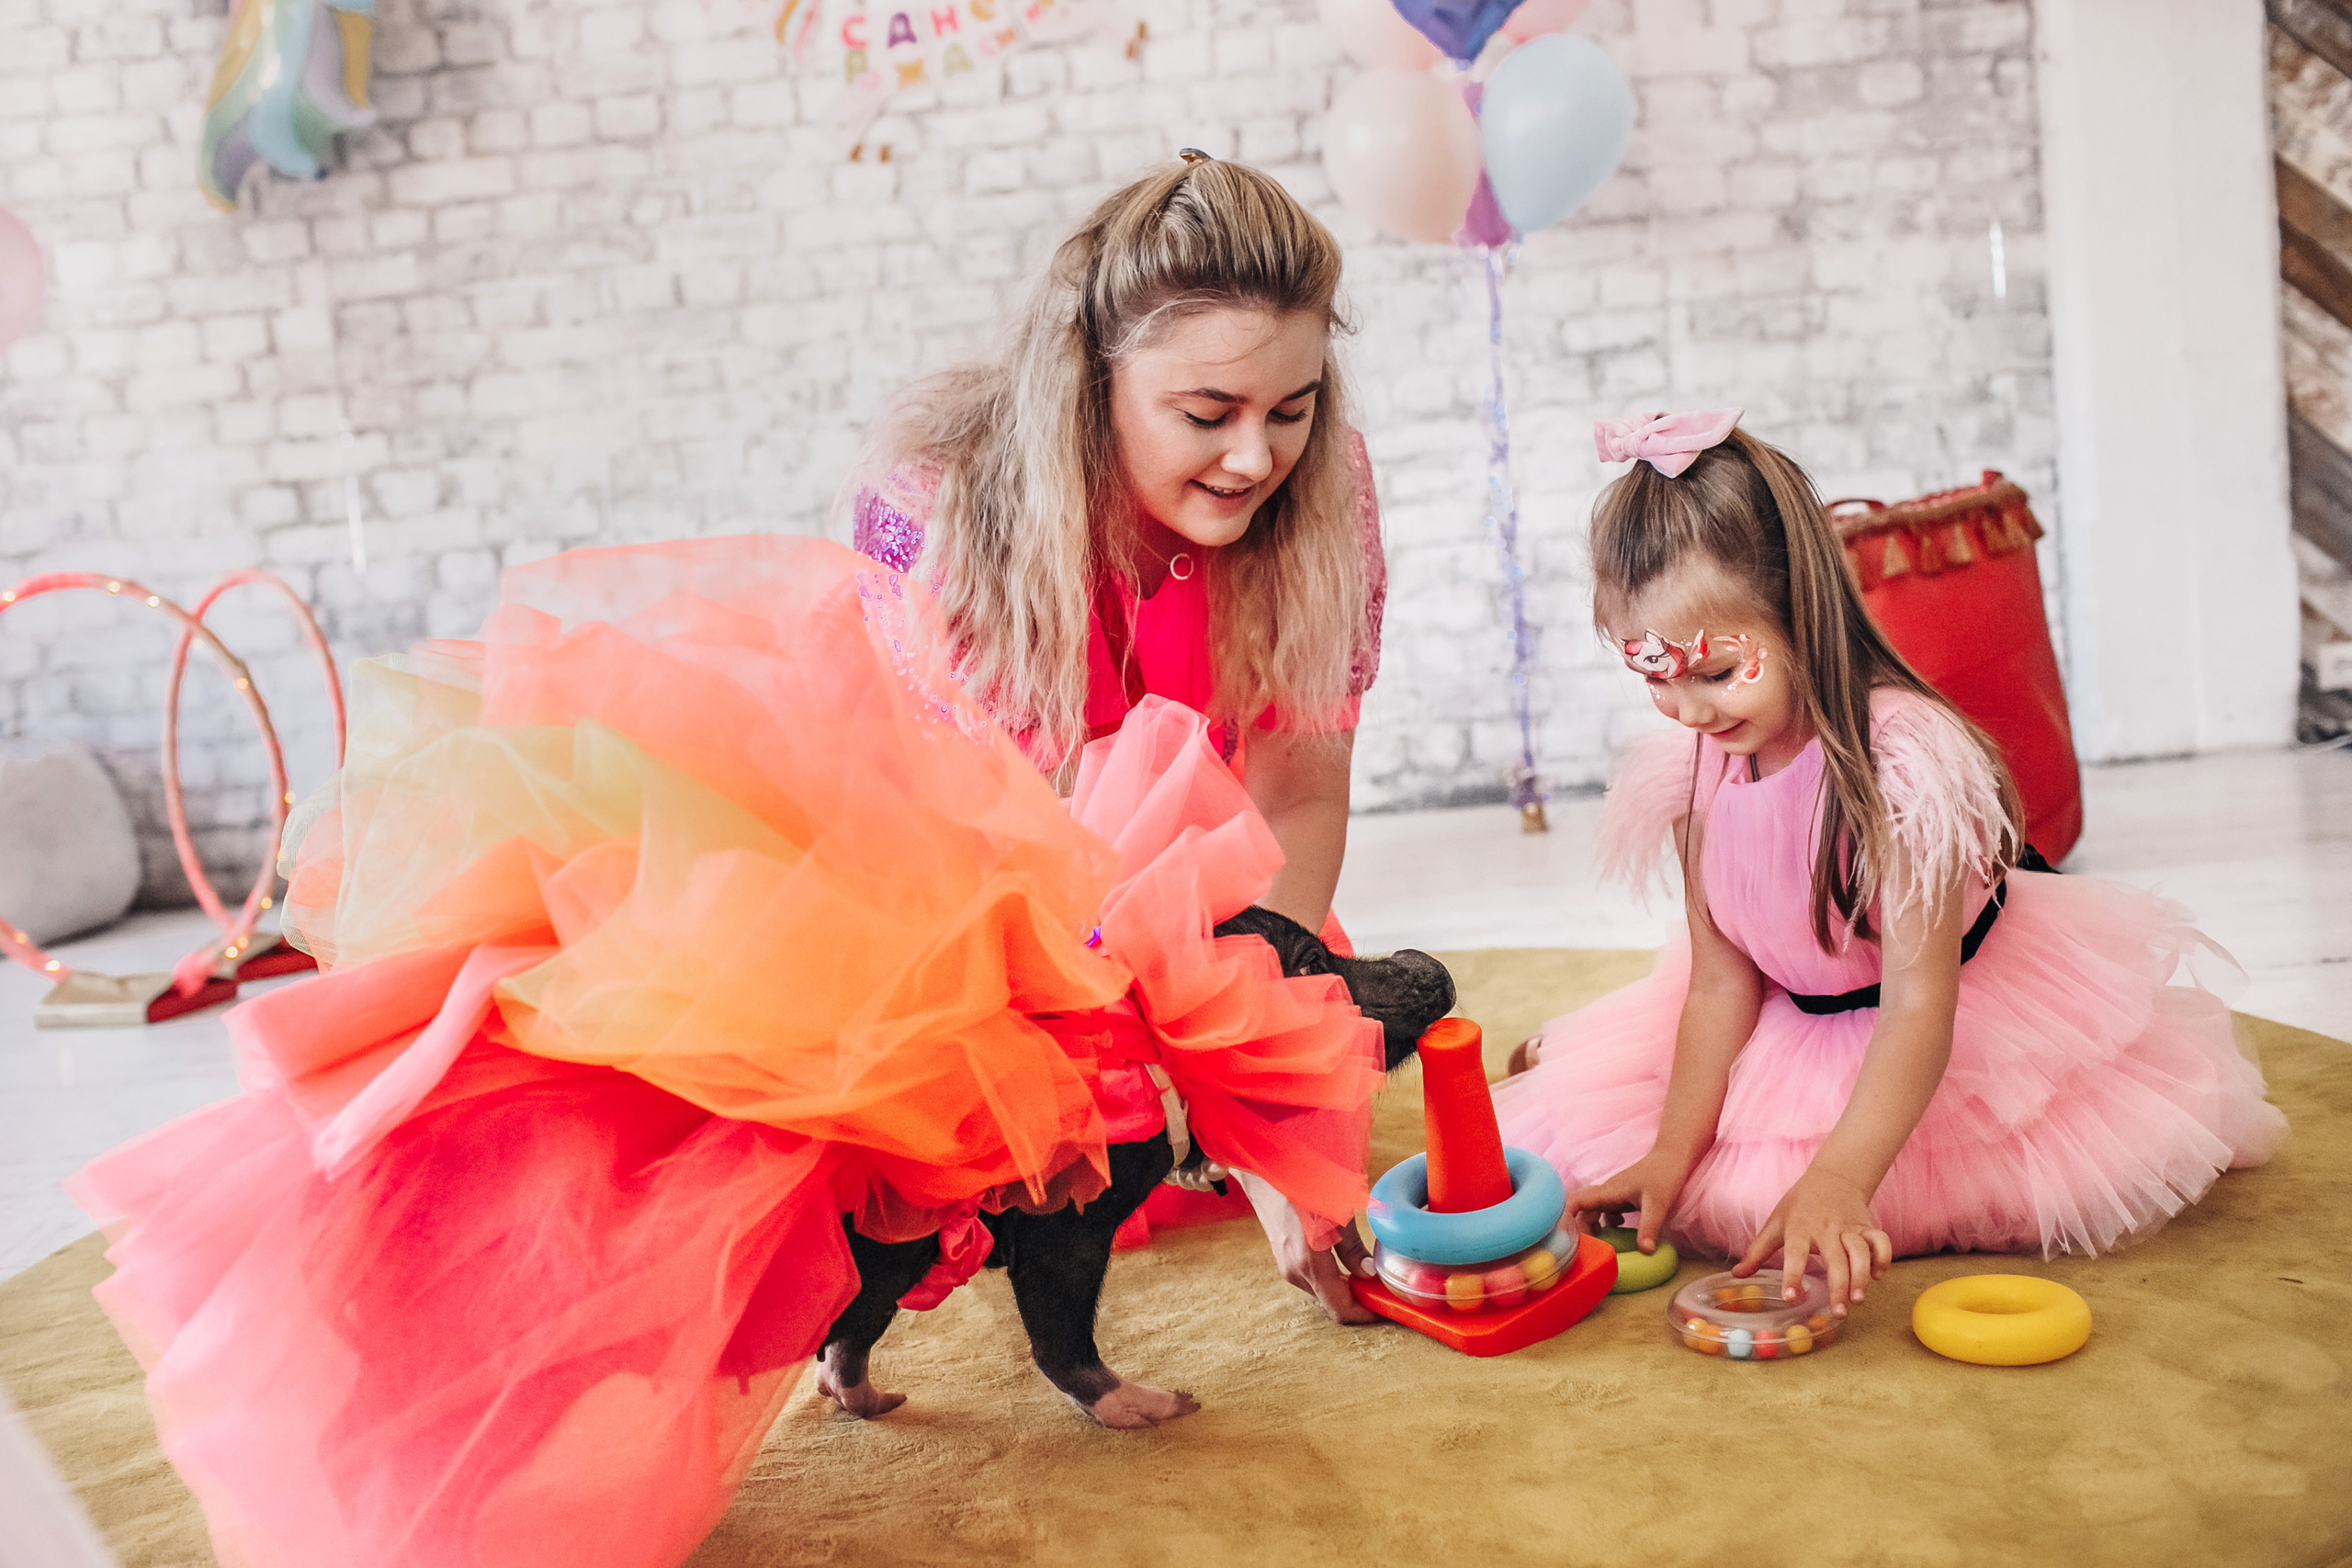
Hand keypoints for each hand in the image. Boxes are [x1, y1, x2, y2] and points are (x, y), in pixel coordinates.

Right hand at [1232, 1169, 1376, 1324]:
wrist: (1264, 1169)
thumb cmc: (1301, 1183)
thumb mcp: (1337, 1213)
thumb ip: (1353, 1248)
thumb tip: (1370, 1273)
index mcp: (1310, 1263)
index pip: (1340, 1309)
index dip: (1365, 1313)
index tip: (1384, 1307)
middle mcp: (1295, 1272)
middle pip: (1332, 1303)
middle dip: (1358, 1301)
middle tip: (1383, 1289)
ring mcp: (1287, 1267)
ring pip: (1322, 1293)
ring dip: (1345, 1290)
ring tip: (1368, 1275)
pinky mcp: (1284, 1260)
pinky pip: (1312, 1280)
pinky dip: (1331, 1280)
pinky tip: (1346, 1265)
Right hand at [1568, 1147, 1689, 1254]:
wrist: (1673, 1156)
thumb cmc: (1664, 1175)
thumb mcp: (1657, 1204)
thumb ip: (1649, 1228)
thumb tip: (1644, 1252)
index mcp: (1608, 1192)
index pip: (1576, 1202)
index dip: (1564, 1217)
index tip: (1564, 1236)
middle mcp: (1607, 1192)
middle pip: (1582, 1211)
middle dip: (1580, 1229)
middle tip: (1588, 1250)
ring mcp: (1614, 1193)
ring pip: (1593, 1211)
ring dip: (1592, 1227)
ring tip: (1600, 1245)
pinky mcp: (1623, 1196)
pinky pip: (1606, 1211)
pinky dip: (1606, 1223)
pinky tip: (1619, 1229)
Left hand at [1732, 1167, 1891, 1314]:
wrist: (1832, 1177)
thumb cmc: (1799, 1205)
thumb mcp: (1775, 1223)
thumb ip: (1757, 1251)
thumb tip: (1737, 1275)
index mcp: (1800, 1228)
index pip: (1795, 1253)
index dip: (1793, 1275)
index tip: (1792, 1298)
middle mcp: (1827, 1228)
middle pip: (1836, 1259)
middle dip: (1839, 1287)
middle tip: (1838, 1313)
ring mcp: (1850, 1227)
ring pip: (1861, 1251)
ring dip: (1862, 1276)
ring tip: (1858, 1300)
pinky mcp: (1868, 1227)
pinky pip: (1881, 1241)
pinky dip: (1883, 1258)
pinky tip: (1878, 1276)